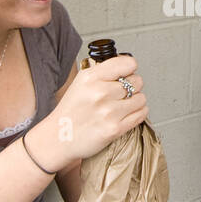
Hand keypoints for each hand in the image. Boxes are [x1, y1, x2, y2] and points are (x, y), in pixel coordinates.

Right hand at [27, 55, 148, 170]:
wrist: (59, 138)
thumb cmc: (71, 111)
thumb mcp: (81, 82)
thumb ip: (102, 72)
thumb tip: (126, 66)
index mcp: (90, 77)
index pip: (128, 63)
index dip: (129, 69)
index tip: (126, 74)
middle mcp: (100, 93)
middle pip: (137, 81)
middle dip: (132, 86)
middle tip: (122, 93)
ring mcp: (108, 112)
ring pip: (141, 98)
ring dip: (136, 101)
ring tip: (123, 105)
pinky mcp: (115, 129)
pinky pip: (141, 114)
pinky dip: (138, 113)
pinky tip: (127, 114)